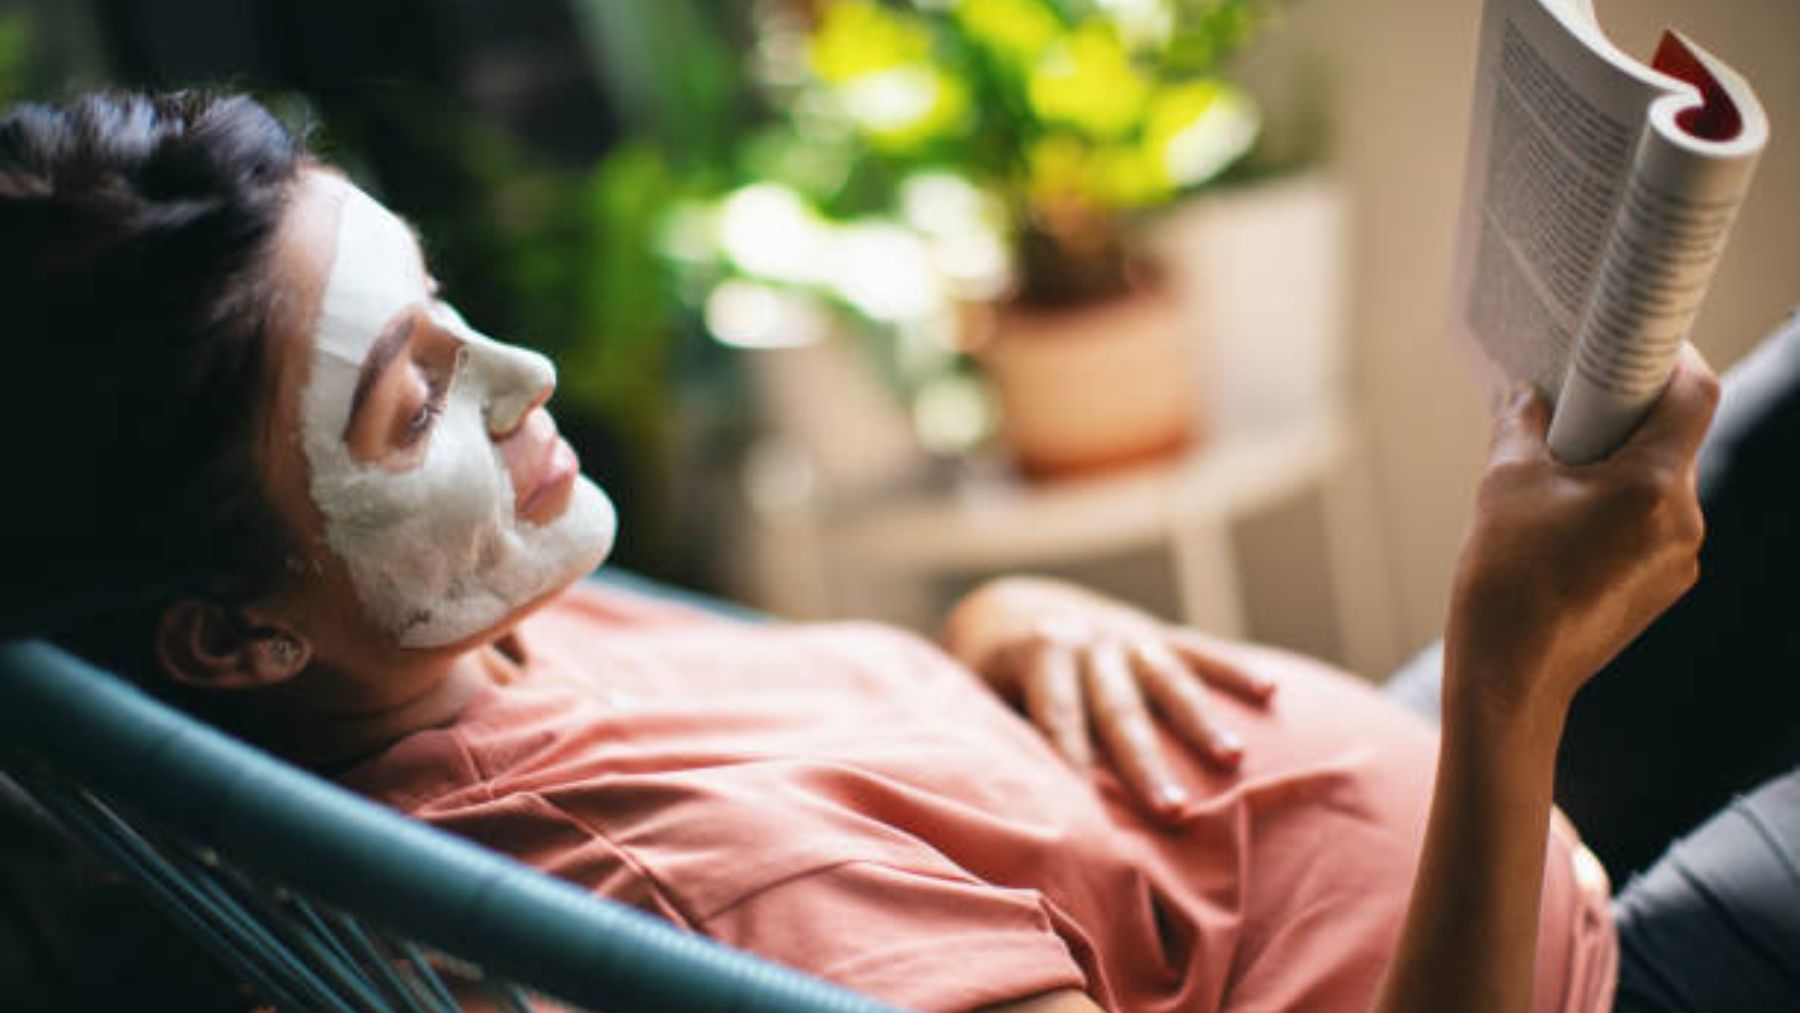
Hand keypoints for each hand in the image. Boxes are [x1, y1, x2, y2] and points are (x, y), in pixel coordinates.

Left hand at [942, 576, 1274, 816]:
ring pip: (1167, 678)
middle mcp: (1087, 640)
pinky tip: (1271, 692)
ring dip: (1199, 720)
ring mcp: (1126, 635)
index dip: (1071, 755)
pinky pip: (1200, 651)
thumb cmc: (991, 677)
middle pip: (1118, 707)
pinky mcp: (1155, 636)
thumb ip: (1002, 733)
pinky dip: (1234, 670)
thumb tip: (1015, 802)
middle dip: (1144, 761)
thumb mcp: (979, 695)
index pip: (1057, 712)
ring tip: (1231, 760)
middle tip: (1170, 812)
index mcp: (1038, 652)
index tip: (1089, 807)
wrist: (1013, 611)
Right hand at [1447, 345, 1717, 722]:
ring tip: (1561, 470)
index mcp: (1654, 485)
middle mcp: (1683, 521)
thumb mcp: (1505, 482)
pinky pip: (1649, 529)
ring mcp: (1679, 561)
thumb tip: (1529, 395)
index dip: (1673, 360)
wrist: (1510, 677)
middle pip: (1674, 442)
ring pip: (1660, 488)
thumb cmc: (1504, 577)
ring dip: (1619, 468)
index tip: (1642, 344)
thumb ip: (1523, 424)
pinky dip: (1617, 510)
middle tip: (1578, 402)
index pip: (1694, 396)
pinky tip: (1565, 520)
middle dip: (1627, 418)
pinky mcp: (1661, 589)